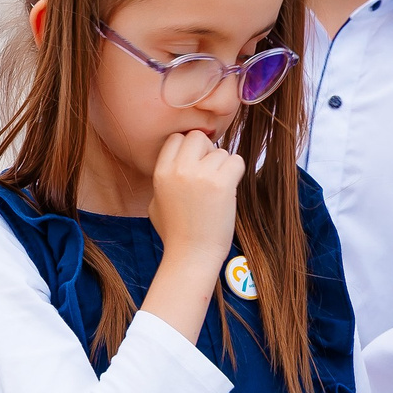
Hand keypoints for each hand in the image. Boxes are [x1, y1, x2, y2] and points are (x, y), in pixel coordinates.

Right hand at [148, 129, 242, 269]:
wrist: (191, 255)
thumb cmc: (175, 233)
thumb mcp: (155, 202)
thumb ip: (165, 178)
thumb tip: (177, 161)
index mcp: (161, 173)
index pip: (176, 138)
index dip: (188, 147)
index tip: (195, 163)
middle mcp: (179, 170)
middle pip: (198, 137)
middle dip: (207, 151)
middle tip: (210, 172)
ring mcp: (201, 176)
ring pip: (221, 152)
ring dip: (223, 167)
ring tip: (218, 190)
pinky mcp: (222, 184)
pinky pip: (236, 161)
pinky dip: (237, 173)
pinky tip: (230, 189)